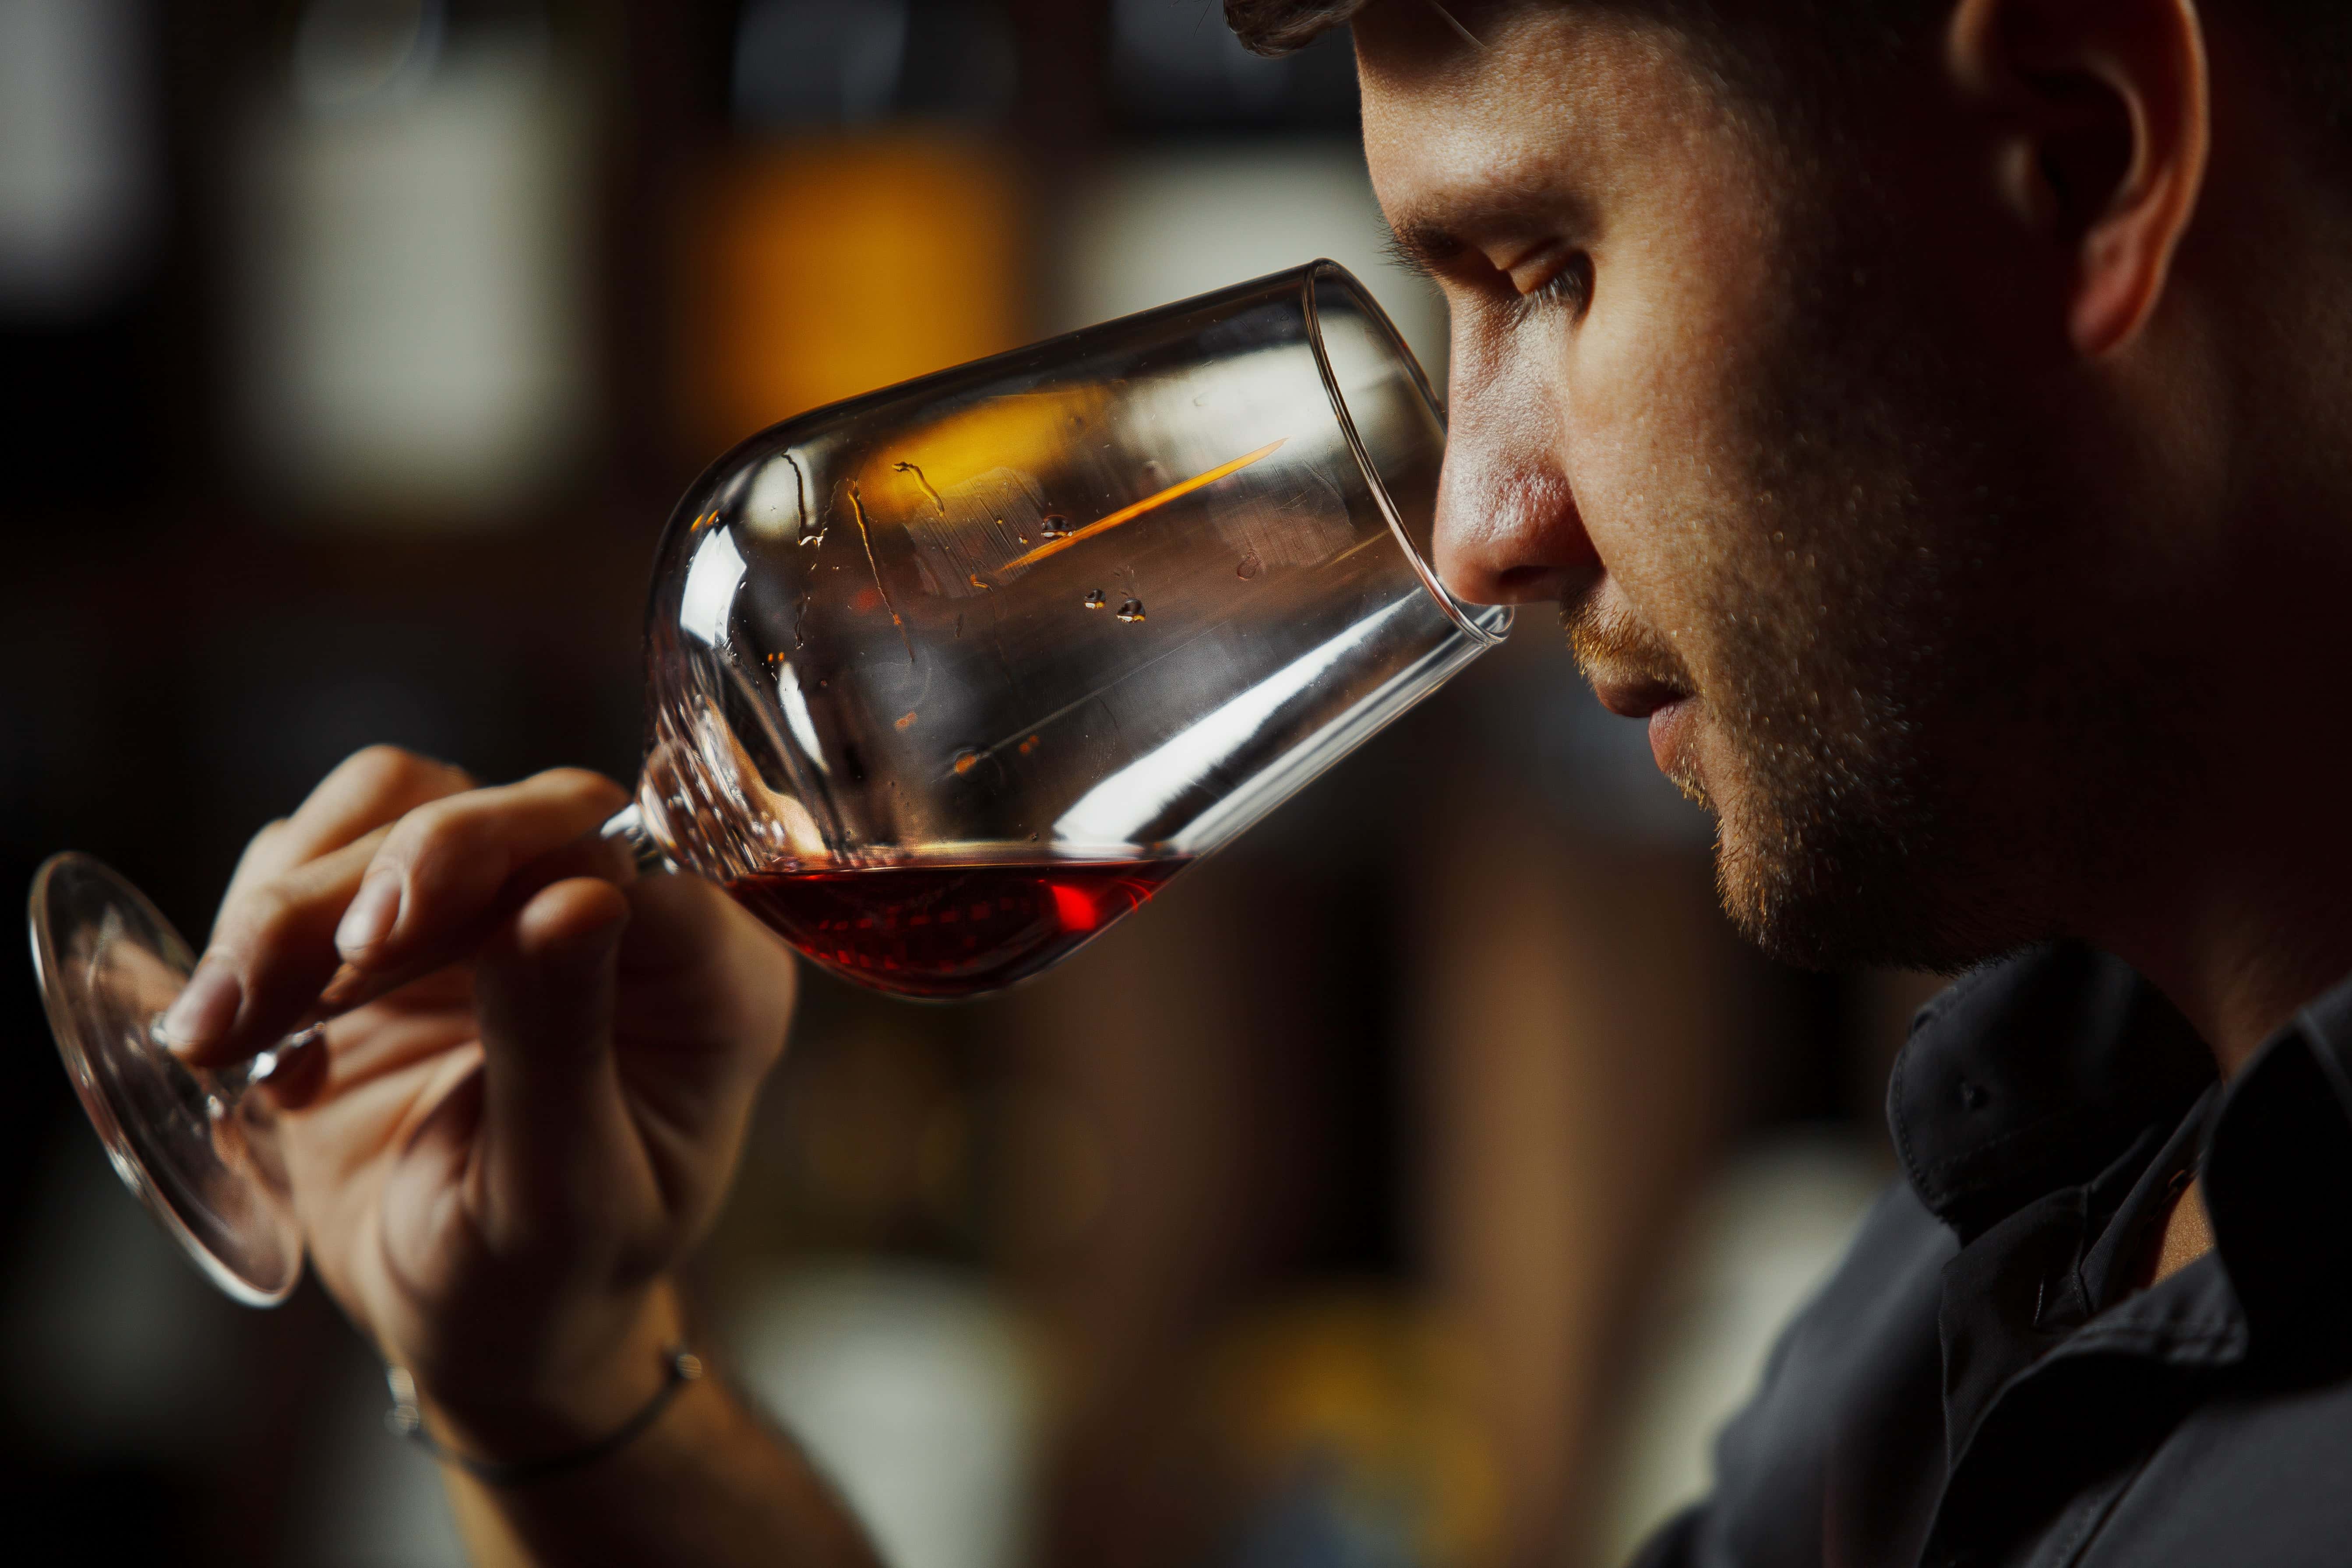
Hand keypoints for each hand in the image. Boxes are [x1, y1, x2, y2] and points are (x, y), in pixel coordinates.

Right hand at [166, 746, 797, 1454]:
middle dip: (358, 887)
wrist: (479, 1330)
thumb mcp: (559, 1202)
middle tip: (255, 993)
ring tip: (220, 1030)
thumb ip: (563, 1046)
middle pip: (495, 812)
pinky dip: (258, 939)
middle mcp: (620, 913)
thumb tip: (576, 895)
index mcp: (710, 978)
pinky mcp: (405, 924)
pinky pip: (317, 859)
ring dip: (287, 907)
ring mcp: (505, 904)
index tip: (373, 940)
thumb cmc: (548, 1287)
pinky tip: (250, 1052)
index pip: (614, 851)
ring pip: (392, 809)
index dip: (489, 863)